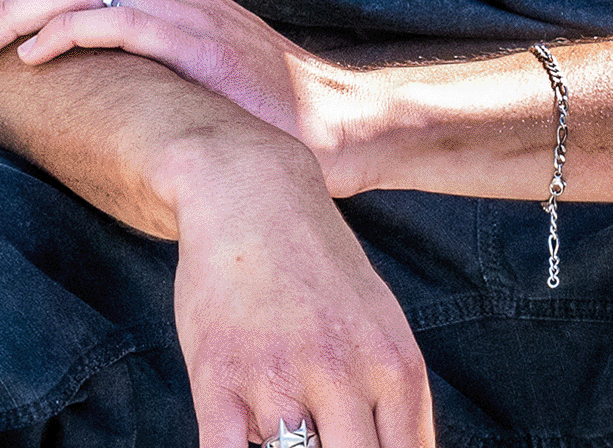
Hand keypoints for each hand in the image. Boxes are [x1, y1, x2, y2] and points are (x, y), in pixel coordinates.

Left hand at [0, 0, 371, 189]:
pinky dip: (67, 31)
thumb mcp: (186, 66)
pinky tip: (32, 54)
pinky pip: (119, 24)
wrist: (329, 123)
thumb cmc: (253, 105)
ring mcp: (184, 11)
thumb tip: (74, 68)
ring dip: (14, 13)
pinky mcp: (196, 44)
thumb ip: (140, 52)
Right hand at [166, 140, 434, 447]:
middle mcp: (342, 373)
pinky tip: (243, 438)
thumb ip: (393, 397)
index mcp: (392, 365)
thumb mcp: (379, 322)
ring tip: (282, 426)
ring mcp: (278, 377)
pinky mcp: (218, 377)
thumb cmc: (318, 265)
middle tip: (319, 446)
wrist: (251, 190)